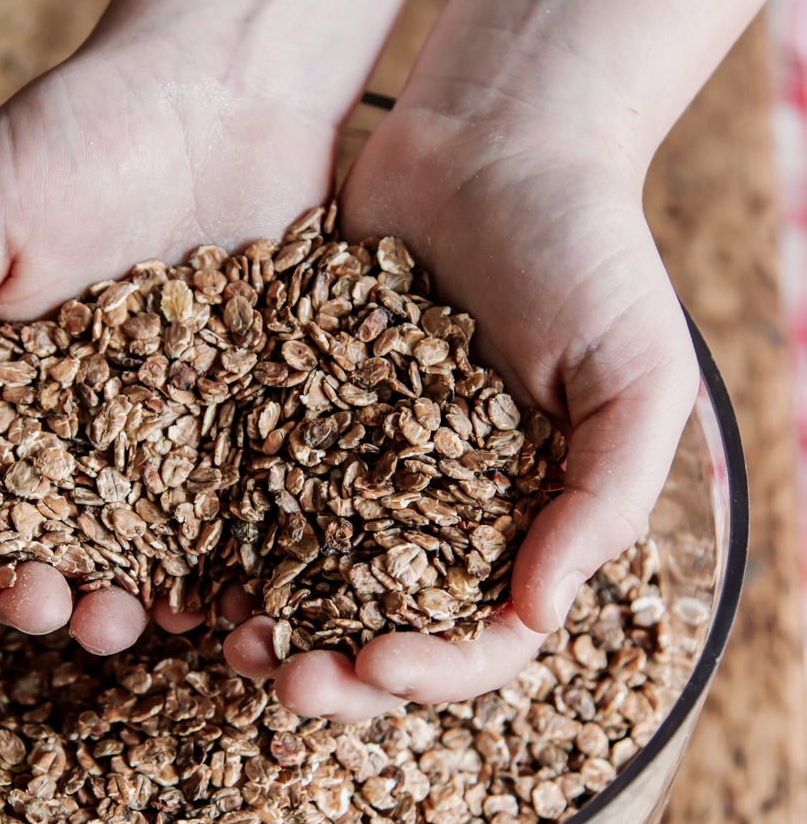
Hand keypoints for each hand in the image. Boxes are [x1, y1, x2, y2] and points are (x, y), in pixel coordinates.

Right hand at [0, 40, 337, 650]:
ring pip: (133, 551)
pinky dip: (216, 572)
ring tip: (126, 626)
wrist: (222, 84)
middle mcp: (70, 426)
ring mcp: (161, 434)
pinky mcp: (241, 426)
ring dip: (120, 603)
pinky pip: (226, 519)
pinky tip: (214, 603)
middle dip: (35, 593)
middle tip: (47, 612)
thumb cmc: (74, 137)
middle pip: (42, 542)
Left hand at [222, 112, 699, 720]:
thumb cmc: (589, 252)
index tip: (379, 666)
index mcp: (523, 528)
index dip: (432, 671)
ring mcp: (361, 478)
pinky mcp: (297, 426)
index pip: (480, 640)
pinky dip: (224, 541)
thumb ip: (604, 497)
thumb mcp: (635, 373)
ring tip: (221, 638)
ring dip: (269, 627)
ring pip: (308, 585)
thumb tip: (538, 614)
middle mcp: (437, 520)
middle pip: (382, 634)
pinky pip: (255, 500)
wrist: (495, 139)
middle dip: (334, 674)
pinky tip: (187, 566)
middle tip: (281, 683)